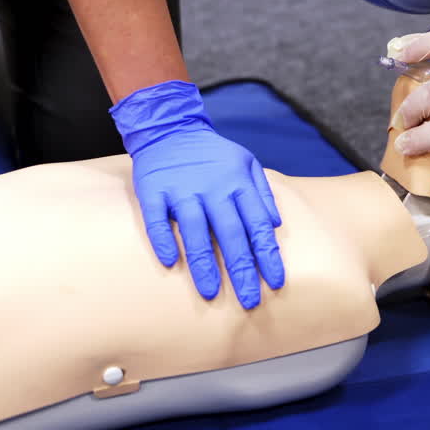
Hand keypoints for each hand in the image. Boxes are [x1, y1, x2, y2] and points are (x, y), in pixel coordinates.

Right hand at [111, 81, 283, 308]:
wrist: (170, 129)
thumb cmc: (213, 154)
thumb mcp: (246, 163)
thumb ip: (262, 193)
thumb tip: (275, 225)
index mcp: (237, 183)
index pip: (257, 225)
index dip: (267, 255)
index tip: (275, 282)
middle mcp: (212, 188)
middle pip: (230, 234)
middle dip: (241, 269)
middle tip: (249, 301)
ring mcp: (181, 190)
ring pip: (194, 231)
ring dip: (203, 264)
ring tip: (210, 293)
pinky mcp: (154, 191)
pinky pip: (157, 219)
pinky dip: (163, 239)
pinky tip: (170, 262)